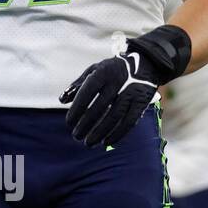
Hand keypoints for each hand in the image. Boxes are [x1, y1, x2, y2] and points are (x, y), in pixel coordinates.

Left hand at [60, 25, 191, 148]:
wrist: (145, 63)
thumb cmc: (112, 70)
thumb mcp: (94, 70)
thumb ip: (77, 85)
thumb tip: (62, 100)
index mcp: (103, 73)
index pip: (87, 93)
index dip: (77, 109)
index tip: (69, 123)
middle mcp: (117, 82)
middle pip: (99, 108)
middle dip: (86, 124)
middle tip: (76, 136)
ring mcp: (131, 92)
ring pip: (114, 117)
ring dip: (100, 132)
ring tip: (88, 143)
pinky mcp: (142, 102)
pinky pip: (130, 122)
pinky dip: (118, 134)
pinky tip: (107, 142)